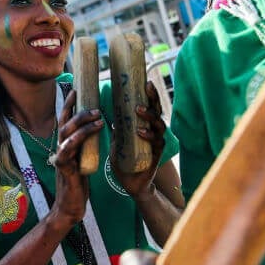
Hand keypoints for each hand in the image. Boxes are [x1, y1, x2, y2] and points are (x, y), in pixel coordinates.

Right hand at [50, 90, 103, 223]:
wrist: (71, 207)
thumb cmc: (78, 185)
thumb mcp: (83, 160)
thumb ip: (85, 146)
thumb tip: (97, 129)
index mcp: (66, 146)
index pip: (65, 120)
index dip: (69, 104)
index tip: (76, 89)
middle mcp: (61, 148)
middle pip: (65, 123)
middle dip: (77, 110)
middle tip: (94, 103)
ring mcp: (61, 157)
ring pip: (67, 133)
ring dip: (82, 122)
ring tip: (98, 116)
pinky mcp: (64, 168)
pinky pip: (68, 150)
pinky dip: (78, 139)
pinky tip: (89, 132)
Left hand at [111, 82, 165, 198]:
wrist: (131, 184)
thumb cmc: (125, 160)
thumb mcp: (118, 141)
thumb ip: (117, 128)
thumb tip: (106, 113)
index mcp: (146, 125)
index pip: (150, 106)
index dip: (150, 94)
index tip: (146, 80)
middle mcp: (154, 132)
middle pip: (158, 111)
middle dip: (153, 98)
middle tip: (147, 87)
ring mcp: (156, 143)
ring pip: (158, 125)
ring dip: (149, 116)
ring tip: (138, 110)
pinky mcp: (156, 155)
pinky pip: (156, 143)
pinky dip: (148, 136)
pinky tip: (140, 132)